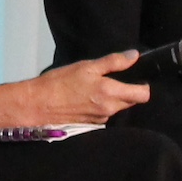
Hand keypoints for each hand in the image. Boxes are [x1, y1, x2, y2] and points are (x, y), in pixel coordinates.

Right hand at [14, 52, 149, 128]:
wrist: (38, 105)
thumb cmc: (60, 82)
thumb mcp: (87, 66)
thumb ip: (113, 62)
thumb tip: (134, 56)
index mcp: (111, 93)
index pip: (143, 95)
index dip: (143, 85)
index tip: (136, 77)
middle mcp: (110, 109)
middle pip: (131, 101)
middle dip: (127, 91)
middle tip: (113, 79)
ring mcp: (101, 119)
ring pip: (117, 107)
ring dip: (113, 98)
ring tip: (95, 88)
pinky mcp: (92, 124)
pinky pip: (104, 113)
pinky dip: (101, 105)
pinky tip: (86, 98)